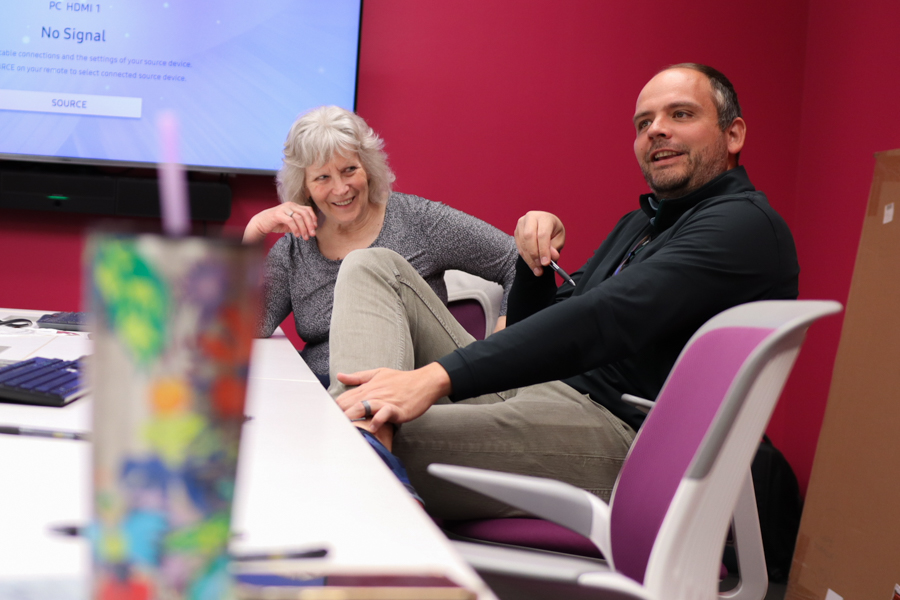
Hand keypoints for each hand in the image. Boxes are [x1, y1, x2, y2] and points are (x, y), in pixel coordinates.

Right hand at [242, 202, 317, 242]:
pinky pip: (290, 221)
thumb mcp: (291, 223)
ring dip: (303, 229)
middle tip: (312, 234)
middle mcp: (290, 205)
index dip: (313, 218)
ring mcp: (284, 209)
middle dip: (310, 225)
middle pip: (305, 213)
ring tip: (305, 237)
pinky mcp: (278, 214)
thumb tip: (311, 229)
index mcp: (294, 206)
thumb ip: (300, 224)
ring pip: (299, 218)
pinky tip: (297, 235)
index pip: (308, 210)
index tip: (315, 228)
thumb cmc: (277, 223)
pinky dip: (295, 229)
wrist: (262, 223)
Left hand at [335, 363, 451, 431]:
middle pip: (349, 403)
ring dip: (352, 416)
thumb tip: (339, 376)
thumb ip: (358, 377)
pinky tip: (372, 427)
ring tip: (344, 427)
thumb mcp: (378, 373)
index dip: (334, 408)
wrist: (425, 382)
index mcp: (367, 387)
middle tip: (330, 427)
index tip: (327, 419)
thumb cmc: (402, 379)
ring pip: (363, 407)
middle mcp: (373, 393)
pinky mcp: (396, 408)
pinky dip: (377, 420)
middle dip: (339, 415)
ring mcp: (384, 400)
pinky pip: (384, 413)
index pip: (344, 398)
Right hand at [514, 211, 565, 275]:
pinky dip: (526, 258)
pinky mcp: (516, 232)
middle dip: (535, 254)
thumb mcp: (559, 239)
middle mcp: (530, 218)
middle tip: (541, 266)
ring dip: (530, 259)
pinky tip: (533, 265)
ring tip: (538, 269)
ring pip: (523, 244)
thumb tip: (552, 257)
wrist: (544, 226)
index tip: (546, 263)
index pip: (542, 234)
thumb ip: (555, 247)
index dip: (544, 250)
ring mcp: (521, 224)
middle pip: (529, 237)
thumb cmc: (553, 231)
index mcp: (544, 217)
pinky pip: (519, 247)